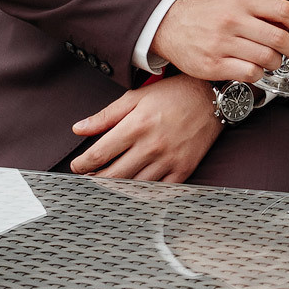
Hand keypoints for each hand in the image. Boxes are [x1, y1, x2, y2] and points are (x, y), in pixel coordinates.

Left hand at [69, 74, 223, 180]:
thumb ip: (106, 115)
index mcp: (137, 125)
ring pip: (133, 187)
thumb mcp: (136, 97)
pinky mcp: (183, 170)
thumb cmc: (173, 94)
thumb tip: (79, 129)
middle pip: (113, 176)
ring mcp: (169, 160)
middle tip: (88, 178)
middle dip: (94, 180)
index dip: (83, 164)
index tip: (77, 166)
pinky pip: (158, 192)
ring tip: (106, 183)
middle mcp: (152, 146)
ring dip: (115, 189)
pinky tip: (132, 189)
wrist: (212, 97)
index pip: (100, 154)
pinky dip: (141, 194)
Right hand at [150, 0, 288, 82]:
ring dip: (277, 64)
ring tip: (274, 62)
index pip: (284, 10)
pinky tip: (256, 70)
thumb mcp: (235, 1)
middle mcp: (233, 21)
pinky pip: (250, 73)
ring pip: (267, 58)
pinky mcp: (213, 65)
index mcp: (242, 2)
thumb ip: (261, 11)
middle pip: (279, 38)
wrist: (170, 26)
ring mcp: (222, 44)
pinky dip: (259, 75)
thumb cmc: (208, 15)